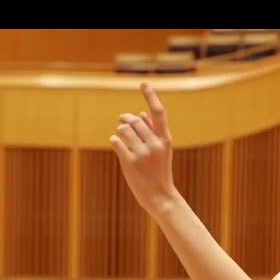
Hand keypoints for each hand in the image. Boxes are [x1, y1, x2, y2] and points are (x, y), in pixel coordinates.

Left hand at [109, 82, 177, 215]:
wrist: (160, 196)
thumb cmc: (159, 171)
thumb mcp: (161, 151)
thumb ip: (152, 132)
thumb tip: (142, 113)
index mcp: (165, 139)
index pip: (158, 112)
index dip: (150, 96)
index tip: (143, 83)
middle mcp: (155, 144)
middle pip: (134, 120)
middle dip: (125, 118)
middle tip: (122, 119)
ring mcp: (143, 154)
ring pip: (124, 129)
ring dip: (120, 130)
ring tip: (121, 136)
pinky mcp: (130, 162)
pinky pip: (116, 141)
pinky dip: (114, 140)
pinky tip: (116, 142)